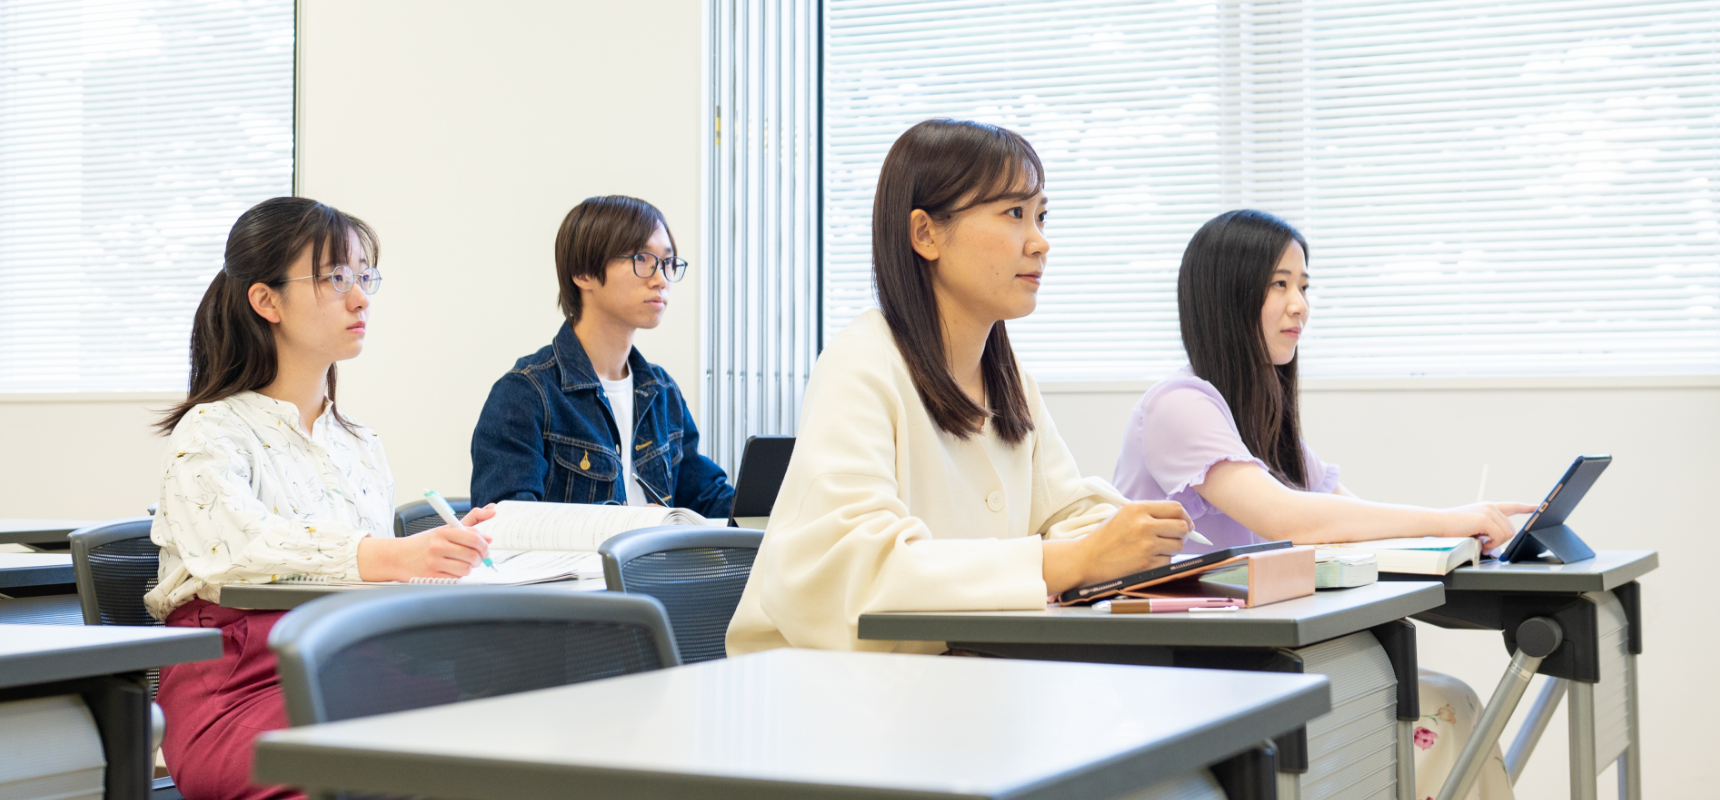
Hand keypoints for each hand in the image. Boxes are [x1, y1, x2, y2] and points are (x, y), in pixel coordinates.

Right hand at [357, 504, 496, 580]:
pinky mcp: (431, 577)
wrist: (397, 556)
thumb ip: (467, 530)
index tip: (485, 548)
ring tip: (463, 564)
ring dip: (468, 568)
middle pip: (472, 555)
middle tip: (476, 558)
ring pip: (466, 569)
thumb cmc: (423, 544)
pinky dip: (457, 576)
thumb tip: (488, 537)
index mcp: (443, 532)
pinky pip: (455, 579)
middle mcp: (438, 546)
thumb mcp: (443, 531)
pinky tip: (452, 571)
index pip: (474, 538)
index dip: (484, 545)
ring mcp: (434, 562)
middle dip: (478, 558)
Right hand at [1043, 501, 1192, 594]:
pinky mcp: (1146, 563)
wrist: (1087, 559)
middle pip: (1182, 526)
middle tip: (1175, 537)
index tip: (1186, 523)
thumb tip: (1180, 520)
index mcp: (1137, 508)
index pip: (1175, 508)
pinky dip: (1162, 561)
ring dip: (1172, 548)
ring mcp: (1146, 544)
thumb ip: (1149, 514)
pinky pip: (1168, 561)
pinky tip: (1147, 559)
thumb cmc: (1105, 538)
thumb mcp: (1124, 515)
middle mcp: (1144, 524)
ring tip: (1156, 549)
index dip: (1185, 516)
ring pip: (1178, 545)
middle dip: (1182, 533)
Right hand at [1437, 502, 1536, 549]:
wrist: (1437, 523)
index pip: (1512, 506)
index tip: (1538, 507)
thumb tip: (1497, 549)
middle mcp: (1491, 507)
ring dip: (1495, 543)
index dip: (1526, 507)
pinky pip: (1499, 536)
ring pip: (1507, 533)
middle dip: (1500, 540)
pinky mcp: (1486, 519)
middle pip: (1511, 528)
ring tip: (1480, 542)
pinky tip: (1480, 542)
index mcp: (1488, 508)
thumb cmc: (1451, 529)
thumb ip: (1489, 534)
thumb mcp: (1475, 530)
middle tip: (1484, 543)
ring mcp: (1489, 512)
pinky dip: (1491, 544)